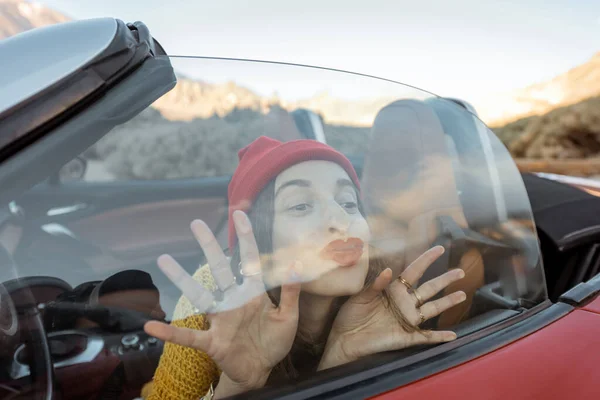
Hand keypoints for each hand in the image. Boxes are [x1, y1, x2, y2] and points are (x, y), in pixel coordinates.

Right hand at [144, 211, 301, 396]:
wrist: (262, 370)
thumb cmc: (273, 341)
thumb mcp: (289, 316)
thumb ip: (291, 293)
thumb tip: (296, 264)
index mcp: (253, 293)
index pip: (249, 261)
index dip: (246, 238)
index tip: (239, 215)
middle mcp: (234, 301)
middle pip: (220, 269)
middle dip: (209, 247)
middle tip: (196, 224)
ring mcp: (221, 320)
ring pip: (200, 296)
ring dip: (182, 279)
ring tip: (164, 260)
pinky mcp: (212, 341)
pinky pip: (189, 336)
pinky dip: (171, 332)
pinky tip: (152, 326)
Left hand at [319, 246, 464, 369]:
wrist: (344, 338)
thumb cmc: (350, 314)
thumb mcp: (361, 296)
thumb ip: (376, 284)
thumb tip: (390, 270)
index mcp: (393, 290)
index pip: (414, 272)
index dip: (426, 260)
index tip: (439, 248)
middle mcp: (404, 303)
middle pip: (429, 288)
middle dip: (445, 280)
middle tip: (460, 271)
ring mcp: (406, 320)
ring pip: (432, 309)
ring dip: (447, 302)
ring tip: (462, 295)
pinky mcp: (405, 337)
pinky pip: (425, 337)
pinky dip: (439, 337)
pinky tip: (453, 335)